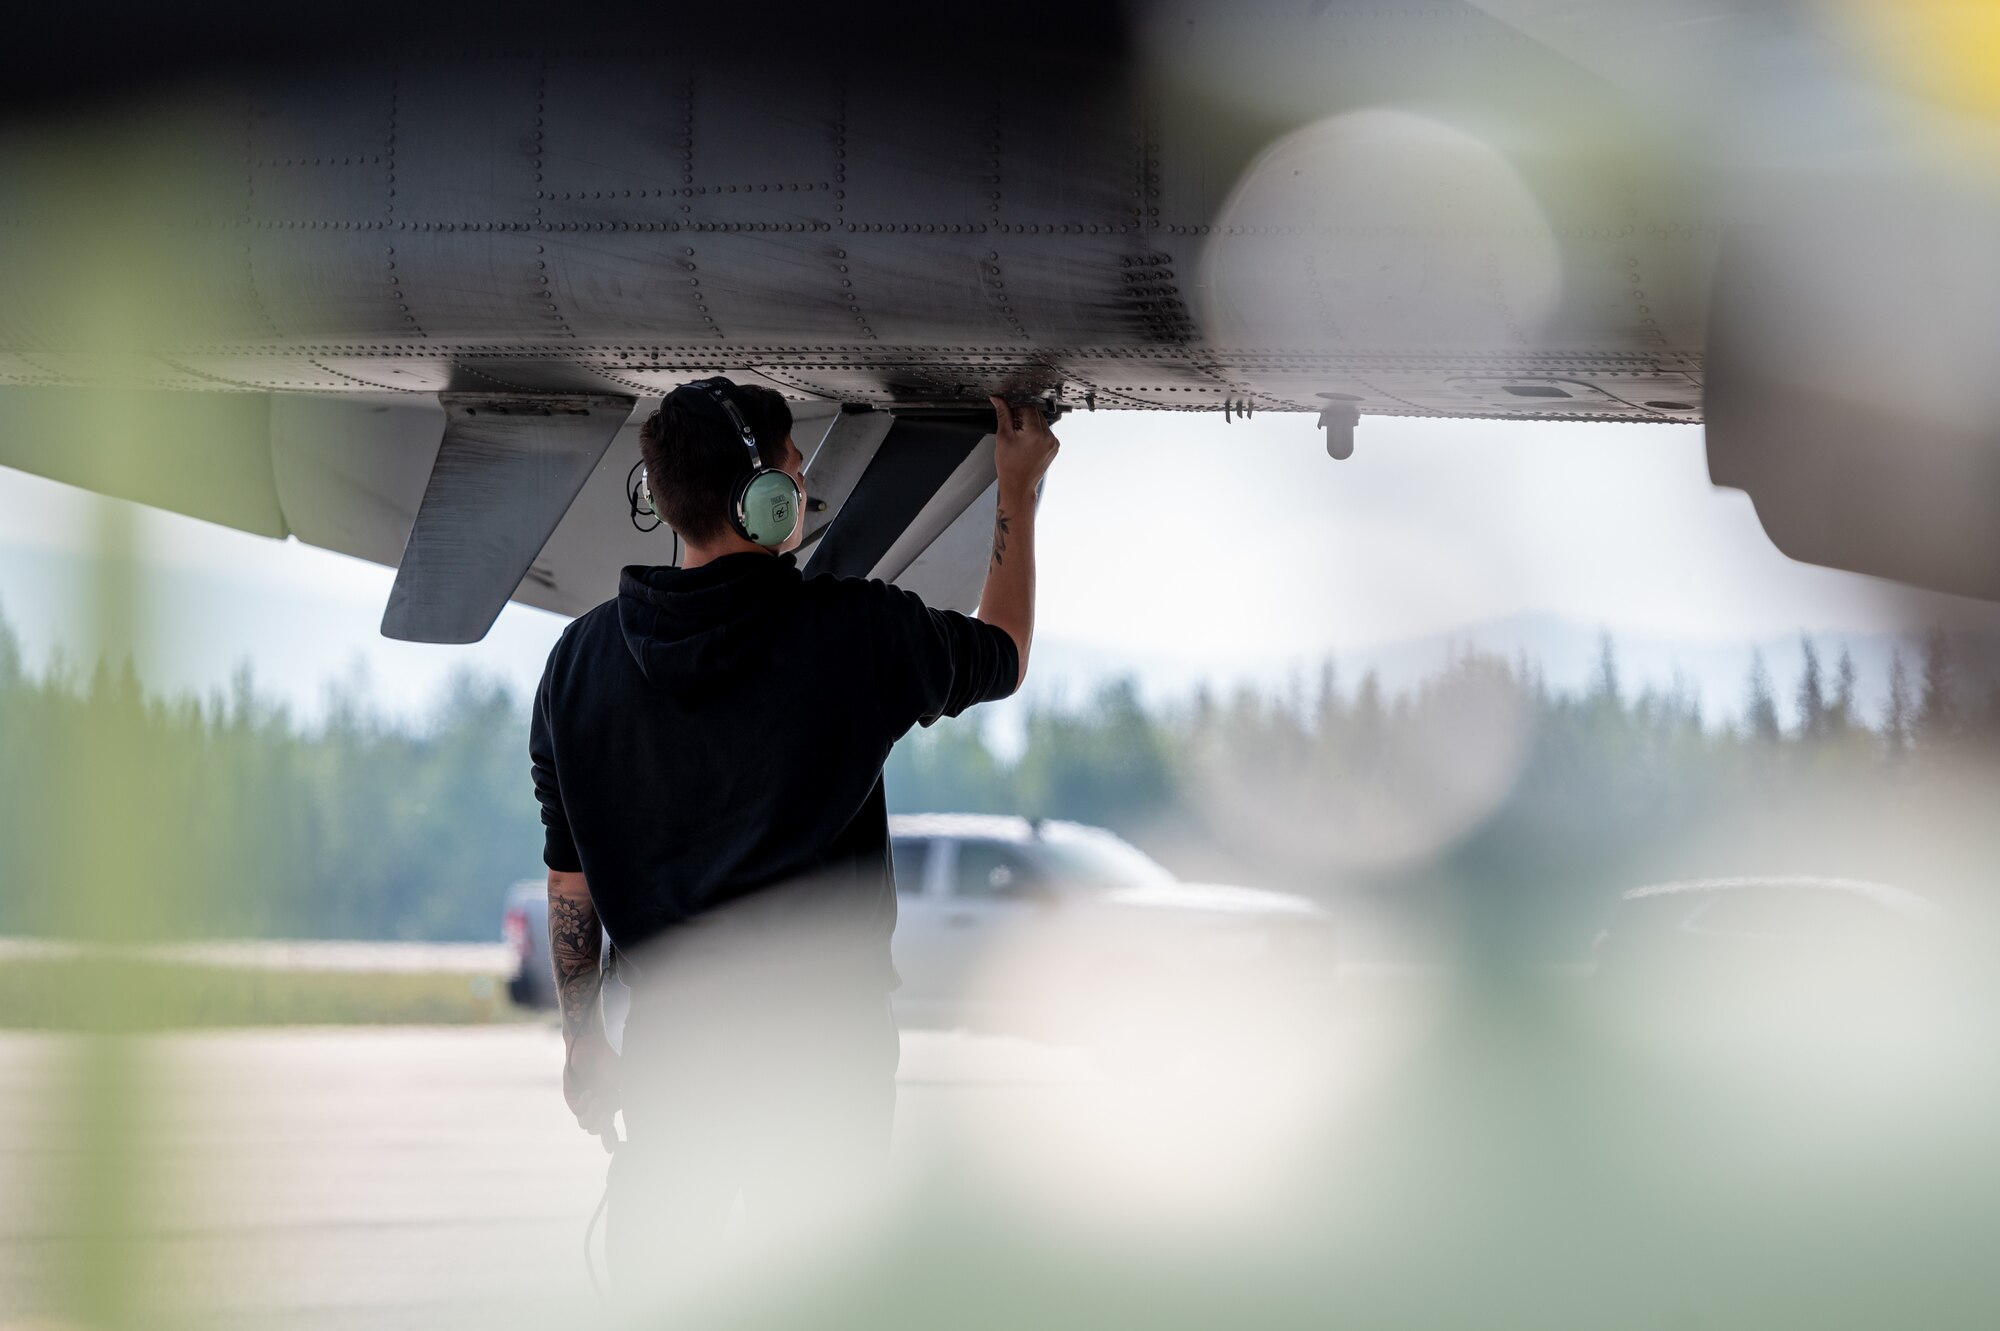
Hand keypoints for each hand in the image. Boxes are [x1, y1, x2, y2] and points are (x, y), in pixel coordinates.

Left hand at [563, 1028, 620, 1142]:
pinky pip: (577, 1111)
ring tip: (597, 1099)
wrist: (591, 1045)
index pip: (610, 1128)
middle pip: (597, 1129)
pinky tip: (589, 1092)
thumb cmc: (609, 1060)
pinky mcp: (571, 1098)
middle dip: (602, 1126)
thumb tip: (639, 1114)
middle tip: (606, 1116)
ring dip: (593, 1115)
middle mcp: (596, 1106)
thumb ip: (629, 1098)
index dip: (611, 1140)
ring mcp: (583, 1103)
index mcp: (610, 1104)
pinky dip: (584, 1104)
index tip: (613, 1150)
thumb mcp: (623, 1081)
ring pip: (585, 1124)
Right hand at [990, 396, 1059, 496]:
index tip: (1010, 420)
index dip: (1016, 411)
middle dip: (1023, 418)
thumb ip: (1003, 414)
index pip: (1028, 408)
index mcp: (1036, 433)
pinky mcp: (1054, 447)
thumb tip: (998, 399)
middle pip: (1036, 414)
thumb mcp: (1003, 437)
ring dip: (1030, 425)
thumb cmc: (1009, 466)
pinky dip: (1037, 434)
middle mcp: (1048, 437)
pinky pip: (1046, 432)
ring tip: (1020, 439)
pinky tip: (1027, 444)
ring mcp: (1053, 443)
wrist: (1018, 485)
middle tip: (1013, 430)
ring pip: (1041, 422)